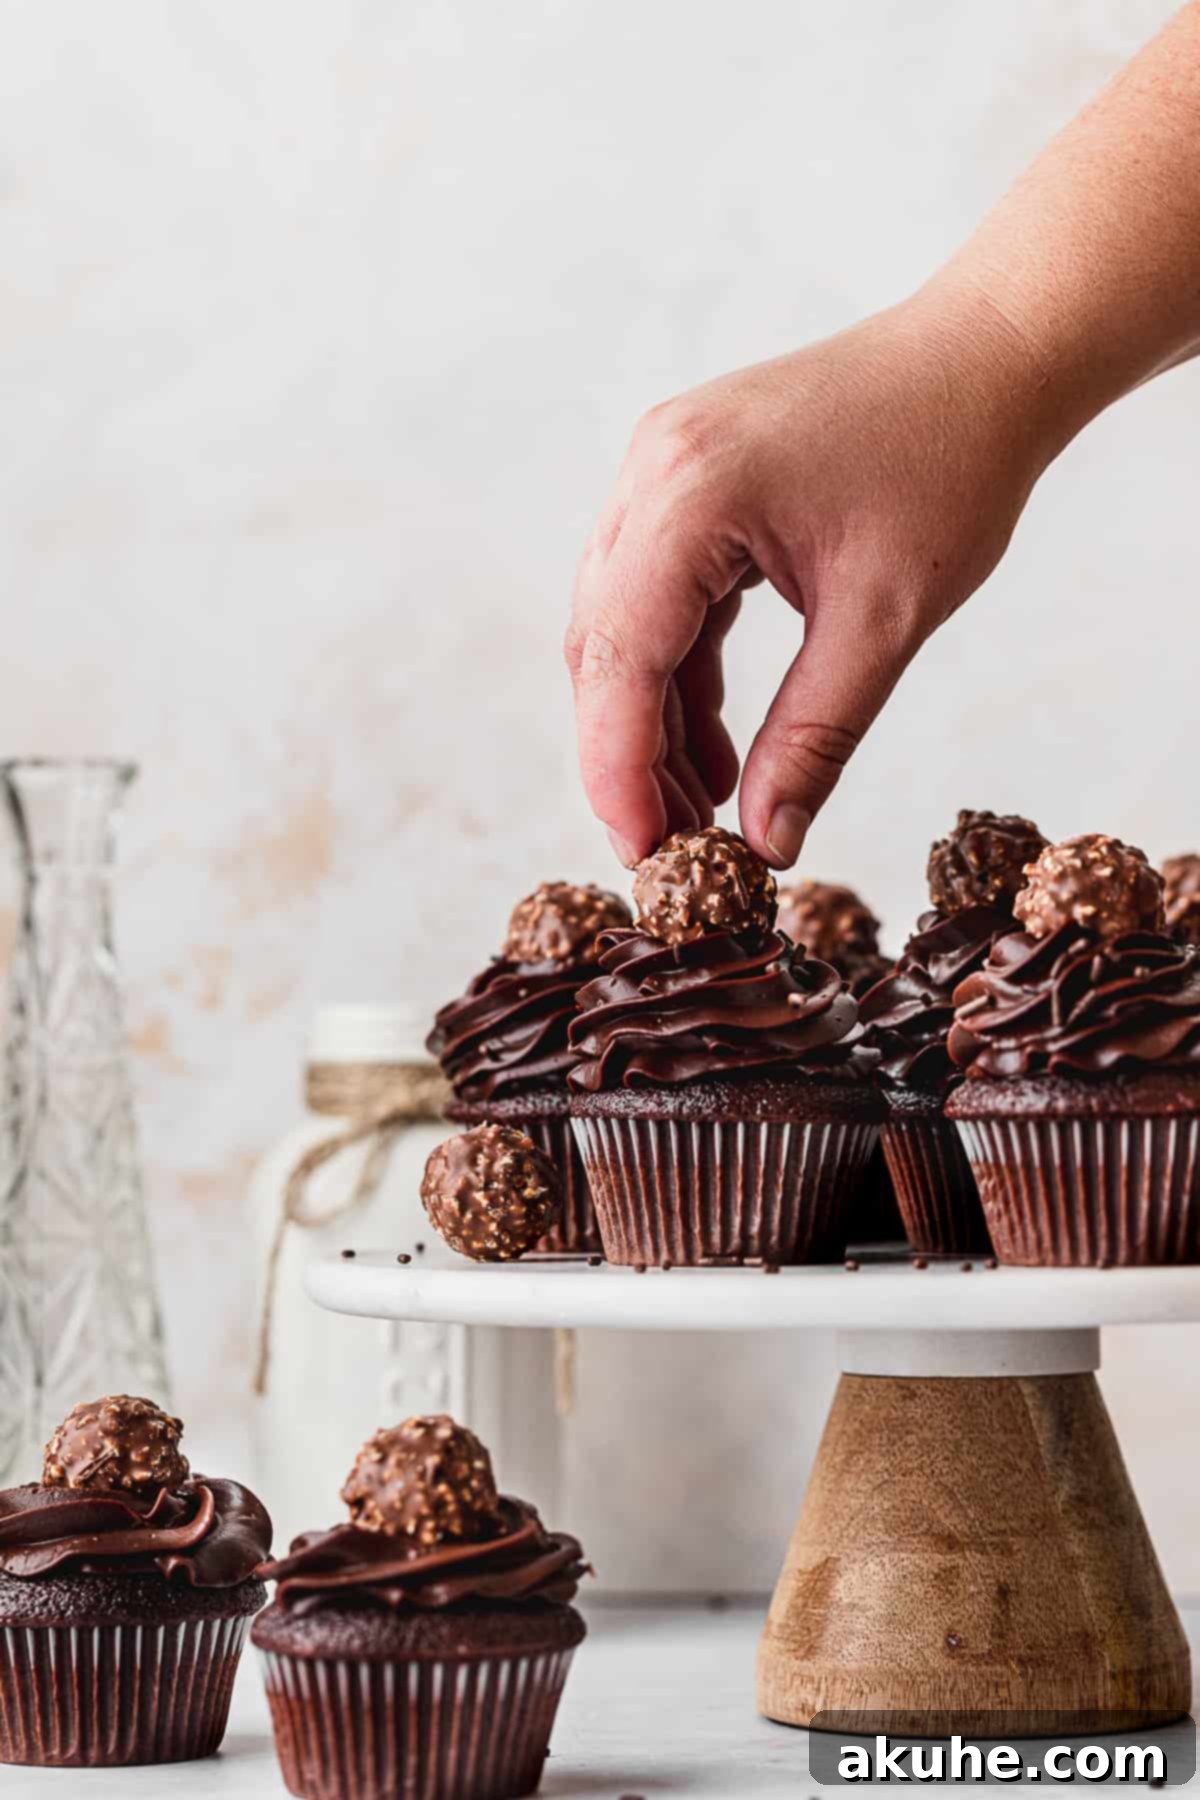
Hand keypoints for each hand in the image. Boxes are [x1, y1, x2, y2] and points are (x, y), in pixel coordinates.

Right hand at [565, 287, 1058, 868]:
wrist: (987, 355)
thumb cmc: (953, 463)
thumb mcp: (885, 622)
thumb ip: (815, 739)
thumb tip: (768, 845)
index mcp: (690, 494)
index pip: (620, 657)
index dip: (618, 770)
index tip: (642, 858)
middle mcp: (652, 472)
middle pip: (605, 646)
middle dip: (630, 756)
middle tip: (674, 851)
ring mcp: (661, 468)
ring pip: (624, 627)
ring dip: (654, 723)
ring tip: (704, 812)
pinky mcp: (686, 480)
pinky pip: (659, 596)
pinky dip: (683, 674)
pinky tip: (717, 749)